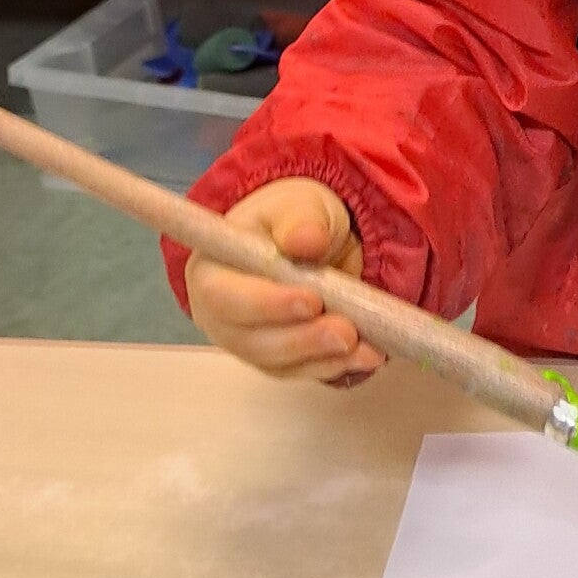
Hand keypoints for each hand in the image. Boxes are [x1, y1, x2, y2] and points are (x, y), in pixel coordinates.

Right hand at [184, 178, 382, 385]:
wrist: (311, 241)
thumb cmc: (293, 220)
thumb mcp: (298, 206)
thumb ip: (300, 220)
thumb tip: (306, 239)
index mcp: (211, 271)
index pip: (225, 298)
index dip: (266, 305)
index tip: (311, 301)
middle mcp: (222, 316)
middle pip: (253, 341)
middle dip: (303, 340)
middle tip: (346, 332)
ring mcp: (249, 342)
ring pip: (280, 363)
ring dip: (324, 359)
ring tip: (366, 349)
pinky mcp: (279, 360)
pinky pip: (303, 371)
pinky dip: (336, 367)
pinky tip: (366, 357)